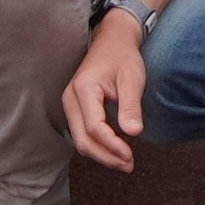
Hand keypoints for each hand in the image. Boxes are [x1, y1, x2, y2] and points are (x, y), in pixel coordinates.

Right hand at [63, 10, 151, 171]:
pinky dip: (98, 146)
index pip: (94, 127)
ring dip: (102, 154)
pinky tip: (115, 150)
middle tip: (129, 164)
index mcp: (84, 88)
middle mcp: (70, 98)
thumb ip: (131, 105)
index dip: (111, 146)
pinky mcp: (74, 108)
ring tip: (125, 161)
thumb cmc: (123, 56)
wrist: (112, 39)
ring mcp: (69, 103)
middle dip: (106, 156)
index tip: (130, 155)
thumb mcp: (132, 78)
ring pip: (80, 140)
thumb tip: (134, 132)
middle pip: (82, 139)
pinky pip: (82, 133)